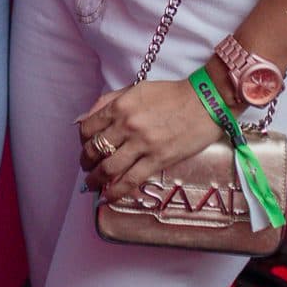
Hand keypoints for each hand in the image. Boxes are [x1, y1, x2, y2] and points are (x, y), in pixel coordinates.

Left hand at [76, 80, 223, 200]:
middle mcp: (127, 124)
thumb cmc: (171, 94)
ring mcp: (142, 143)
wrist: (204, 102)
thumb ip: (108, 102)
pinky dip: (115, 191)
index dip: (82, 140)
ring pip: (108, 167)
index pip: (88, 127)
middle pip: (95, 149)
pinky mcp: (158, 159)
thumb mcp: (136, 89)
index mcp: (120, 105)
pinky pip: (130, 180)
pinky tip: (107, 197)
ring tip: (92, 184)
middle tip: (87, 168)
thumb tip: (82, 119)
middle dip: (86, 162)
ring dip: (95, 179)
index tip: (85, 146)